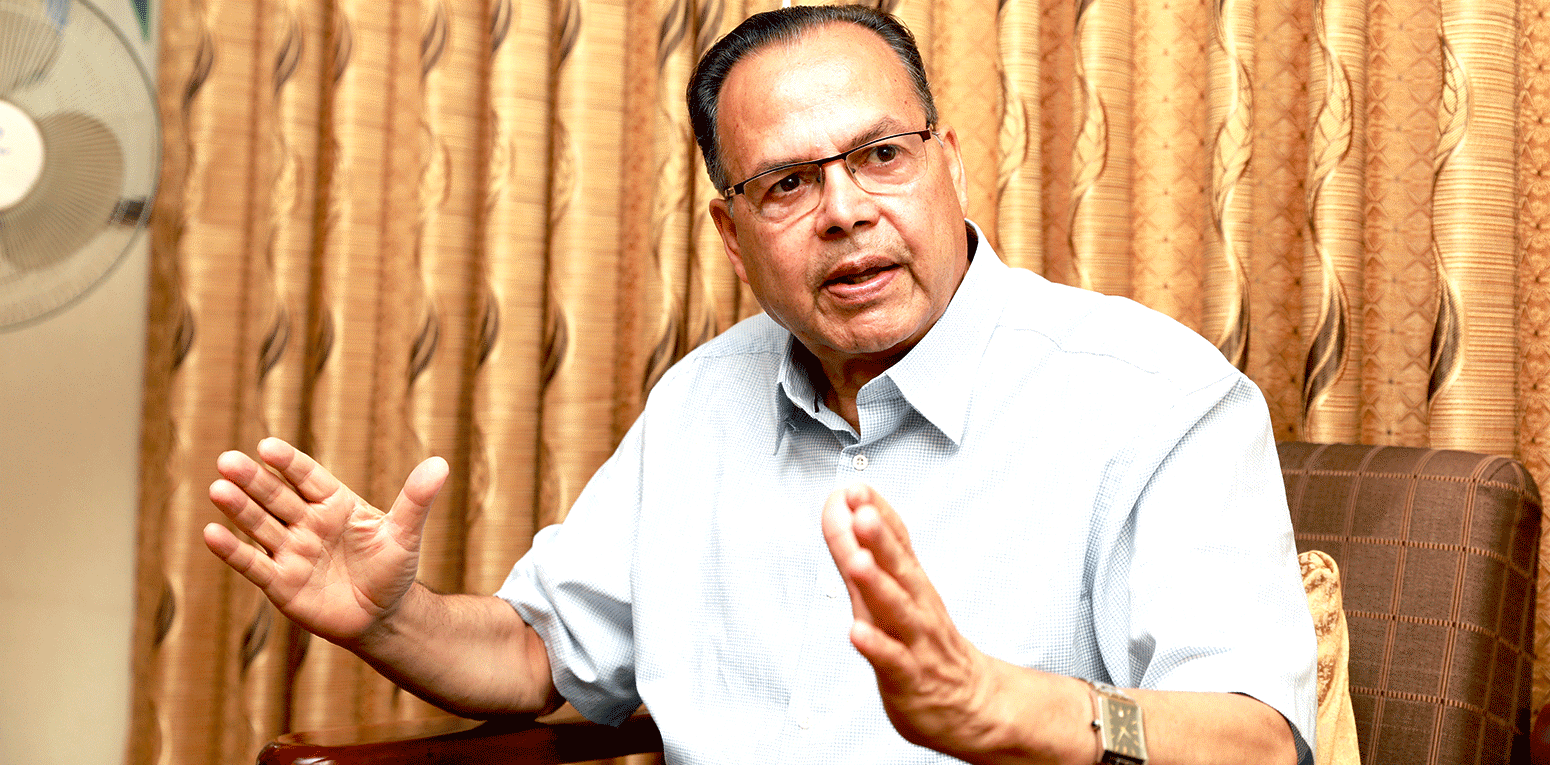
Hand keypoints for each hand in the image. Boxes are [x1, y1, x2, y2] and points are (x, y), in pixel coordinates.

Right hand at [203, 437, 448, 646]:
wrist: (383, 618)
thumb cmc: (393, 571)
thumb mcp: (405, 534)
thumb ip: (416, 500)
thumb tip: (441, 463)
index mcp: (335, 504)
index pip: (308, 477)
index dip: (288, 463)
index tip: (267, 446)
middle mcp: (308, 523)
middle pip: (276, 497)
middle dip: (253, 480)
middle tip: (227, 460)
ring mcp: (292, 552)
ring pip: (261, 526)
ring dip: (238, 508)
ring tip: (217, 488)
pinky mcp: (281, 583)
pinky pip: (253, 564)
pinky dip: (233, 550)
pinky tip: (212, 533)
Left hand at [821, 483, 1003, 753]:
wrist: (971, 703)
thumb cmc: (925, 641)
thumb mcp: (900, 589)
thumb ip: (872, 549)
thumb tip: (847, 506)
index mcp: (911, 582)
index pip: (897, 541)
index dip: (877, 514)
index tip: (855, 488)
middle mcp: (916, 605)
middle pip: (900, 568)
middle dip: (880, 538)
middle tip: (862, 510)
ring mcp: (915, 640)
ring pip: (897, 610)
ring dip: (877, 584)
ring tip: (859, 562)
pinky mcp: (909, 677)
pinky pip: (893, 660)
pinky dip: (876, 646)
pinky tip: (856, 632)